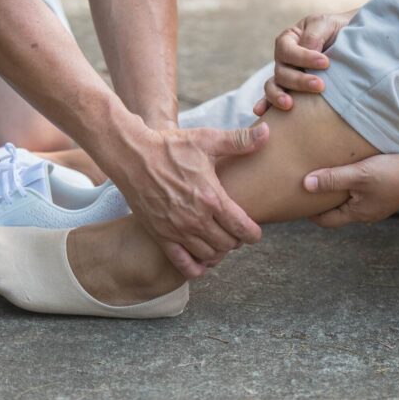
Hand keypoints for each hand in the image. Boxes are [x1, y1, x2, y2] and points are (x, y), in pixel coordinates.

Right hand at [112, 123, 270, 278]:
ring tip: (218, 241)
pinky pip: (182, 264)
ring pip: (209, 255)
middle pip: (228, 244)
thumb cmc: (170, 146)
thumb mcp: (207, 140)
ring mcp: (177, 230)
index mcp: (211, 198)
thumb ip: (240, 141)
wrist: (131, 155)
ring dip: (218, 251)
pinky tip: (201, 261)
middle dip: (236, 240)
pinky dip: (196, 267)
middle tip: (234, 232)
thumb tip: (266, 132)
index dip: (253, 234)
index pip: (243, 228)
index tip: (254, 232)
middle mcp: (196, 219)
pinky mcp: (160, 236)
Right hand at [254, 10, 356, 115]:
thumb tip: (307, 50)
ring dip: (279, 96)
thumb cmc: (338, 30)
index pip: (287, 50)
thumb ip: (313, 36)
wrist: (352, 43)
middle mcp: (283, 59)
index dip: (303, 57)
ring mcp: (284, 76)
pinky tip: (261, 112)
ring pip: (274, 86)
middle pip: (281, 72)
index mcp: (288, 40)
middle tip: (320, 85)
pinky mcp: (289, 91)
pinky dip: (265, 105)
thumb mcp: (326, 24)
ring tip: (289, 105)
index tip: (325, 63)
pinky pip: (272, 98)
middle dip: (300, 80)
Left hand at [303, 153, 398, 226]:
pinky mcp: (385, 195)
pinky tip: (349, 172)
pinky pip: (361, 194)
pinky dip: (350, 187)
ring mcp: (377, 205)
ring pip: (349, 202)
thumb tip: (305, 185)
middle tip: (306, 188)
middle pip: (336, 211)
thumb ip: (332, 179)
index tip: (296, 201)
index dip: (310, 212)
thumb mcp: (358, 175)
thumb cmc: (393, 175)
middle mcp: (366, 214)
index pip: (326, 220)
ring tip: (324, 178)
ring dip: (337, 192)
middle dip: (321, 201)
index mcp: (357, 214)